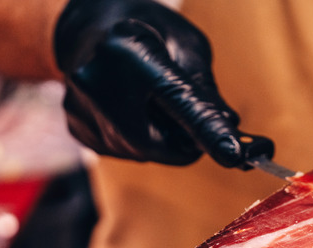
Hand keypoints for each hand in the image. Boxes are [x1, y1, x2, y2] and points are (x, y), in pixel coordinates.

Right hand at [53, 0, 272, 167]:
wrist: (93, 27)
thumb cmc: (149, 32)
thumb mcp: (188, 47)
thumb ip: (207, 93)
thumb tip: (230, 136)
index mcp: (130, 52)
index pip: (181, 103)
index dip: (210, 132)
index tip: (235, 155)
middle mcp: (96, 83)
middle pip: (163, 143)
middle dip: (185, 136)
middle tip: (187, 110)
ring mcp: (82, 110)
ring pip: (146, 152)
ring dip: (161, 135)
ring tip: (147, 96)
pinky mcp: (78, 129)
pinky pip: (127, 151)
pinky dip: (140, 136)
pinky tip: (129, 106)